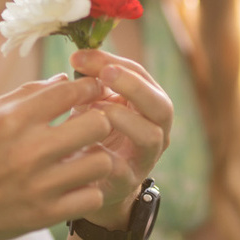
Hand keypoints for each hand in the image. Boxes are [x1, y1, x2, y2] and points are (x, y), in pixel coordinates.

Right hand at [0, 74, 115, 239]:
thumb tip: (65, 79)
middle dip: (99, 119)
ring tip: (84, 155)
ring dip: (97, 155)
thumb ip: (26, 95)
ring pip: (101, 162)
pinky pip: (92, 198)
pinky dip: (89, 189)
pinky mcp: (43, 216)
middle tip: (92, 123)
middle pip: (97, 124)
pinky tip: (75, 183)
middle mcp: (27, 152)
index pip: (71, 92)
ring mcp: (37, 187)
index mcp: (11, 120)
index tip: (91, 91)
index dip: (90, 87)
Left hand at [69, 49, 172, 224]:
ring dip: (125, 119)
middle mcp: (157, 130)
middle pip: (161, 105)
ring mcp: (146, 158)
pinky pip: (124, 170)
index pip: (141, 75)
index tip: (80, 56)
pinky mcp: (128, 183)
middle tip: (105, 74)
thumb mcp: (91, 103)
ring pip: (151, 136)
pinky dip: (106, 156)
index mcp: (147, 104)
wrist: (87, 181)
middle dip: (133, 86)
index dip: (113, 62)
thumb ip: (89, 82)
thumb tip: (78, 58)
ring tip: (98, 111)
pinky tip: (85, 146)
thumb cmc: (91, 133)